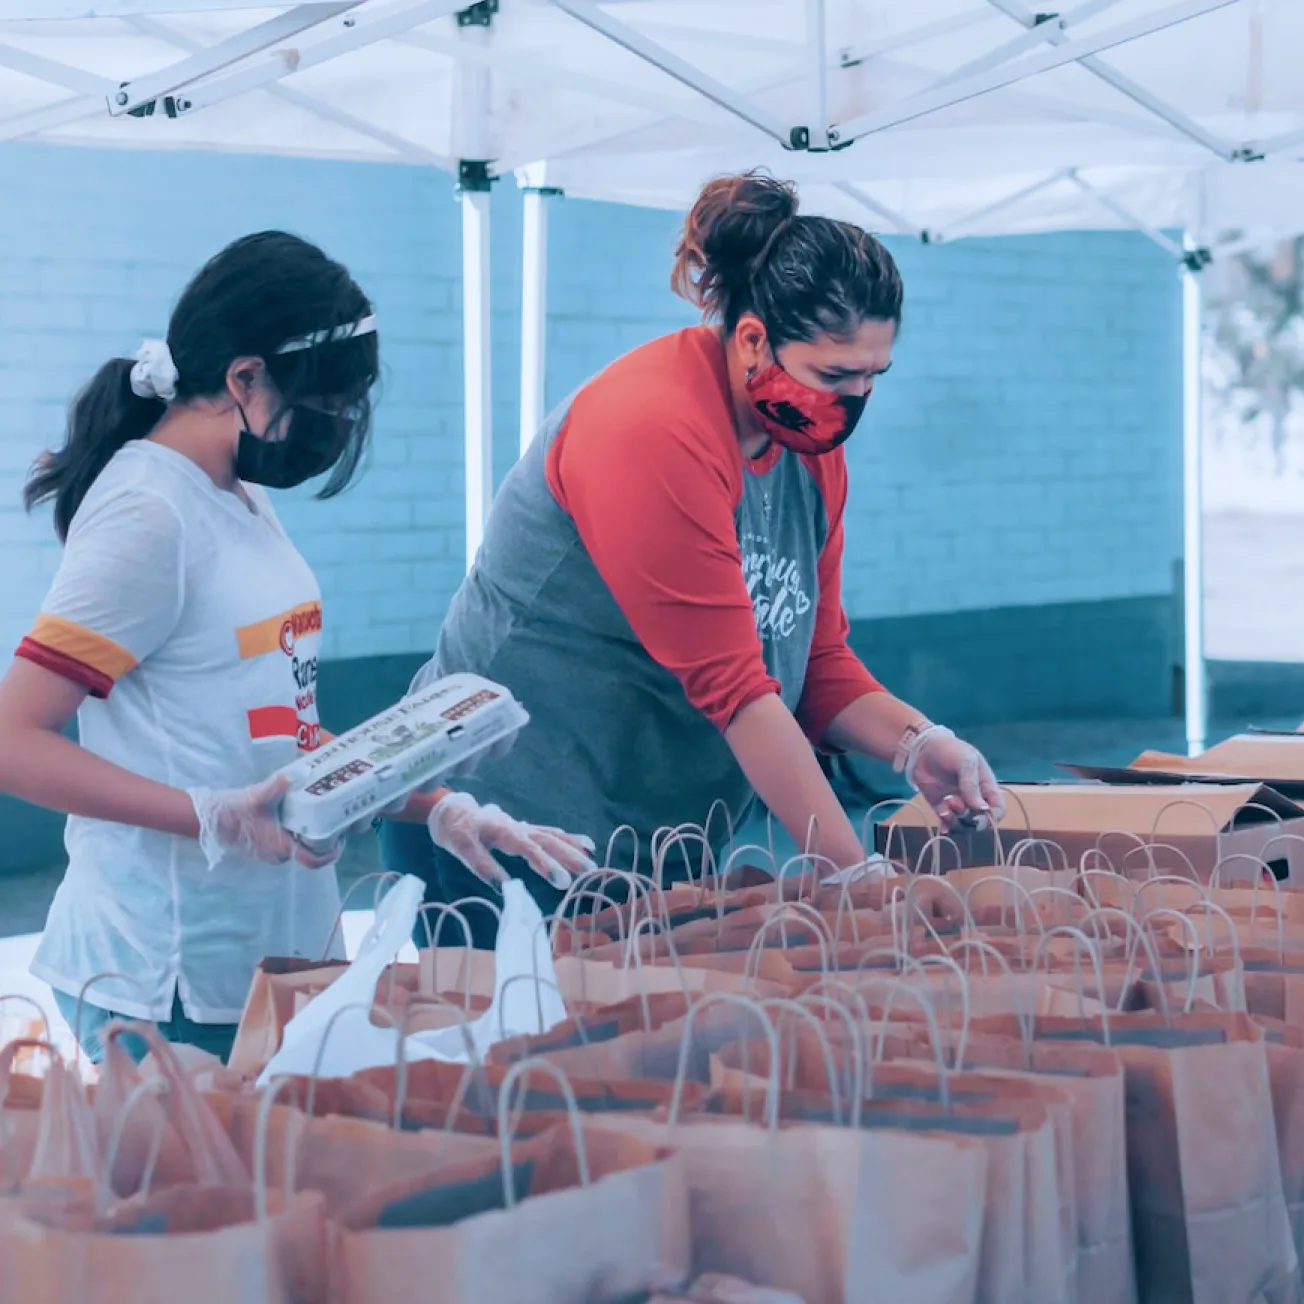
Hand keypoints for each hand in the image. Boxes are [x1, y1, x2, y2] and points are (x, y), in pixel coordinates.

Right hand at [188, 775, 339, 870]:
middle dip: (324, 838)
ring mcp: (270, 852)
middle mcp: (278, 854)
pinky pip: (286, 843)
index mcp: (281, 846)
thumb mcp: (255, 797)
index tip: (341, 838)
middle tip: (335, 818)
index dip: (331, 853)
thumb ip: (276, 786)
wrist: (207, 820)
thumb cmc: (232, 812)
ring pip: (298, 847)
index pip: (313, 860)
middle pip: (310, 852)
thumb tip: (292, 776)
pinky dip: (296, 832)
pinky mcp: (263, 846)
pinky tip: (300, 814)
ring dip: (309, 834)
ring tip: (321, 813)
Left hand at [427, 791, 596, 891]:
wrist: (451, 810)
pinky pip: (547, 833)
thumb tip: (504, 888)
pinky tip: (581, 844)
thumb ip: (482, 866)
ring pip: (551, 835)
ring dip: (572, 846)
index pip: (529, 848)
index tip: (562, 882)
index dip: (546, 864)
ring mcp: (521, 826)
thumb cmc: (455, 830)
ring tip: (592, 857)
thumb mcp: (461, 848)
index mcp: (503, 831)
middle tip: (589, 871)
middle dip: (569, 855)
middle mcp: (517, 827)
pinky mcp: (522, 829)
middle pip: (547, 840)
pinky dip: (566, 838)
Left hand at [904, 726, 1004, 833]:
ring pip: (963, 825)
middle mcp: (974, 799)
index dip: (992, 818)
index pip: (997, 810)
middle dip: (970, 819)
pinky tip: (942, 828)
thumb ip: (972, 785)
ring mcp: (957, 804)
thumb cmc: (950, 750)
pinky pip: (947, 823)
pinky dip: (946, 827)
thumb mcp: (966, 762)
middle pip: (980, 821)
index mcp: (986, 787)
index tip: (980, 816)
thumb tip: (982, 810)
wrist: (923, 748)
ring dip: (956, 821)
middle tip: (955, 804)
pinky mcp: (941, 807)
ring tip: (945, 805)